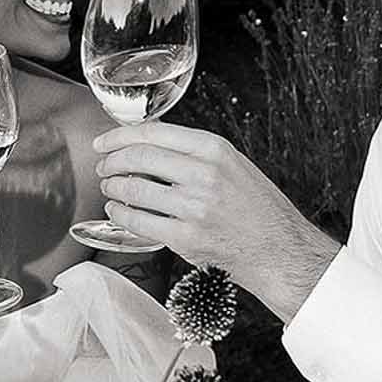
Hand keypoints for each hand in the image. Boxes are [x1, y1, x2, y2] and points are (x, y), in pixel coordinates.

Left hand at [93, 123, 339, 320]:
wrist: (279, 248)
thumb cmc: (257, 209)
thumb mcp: (233, 165)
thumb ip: (195, 153)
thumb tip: (150, 144)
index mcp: (214, 149)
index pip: (153, 133)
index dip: (120, 136)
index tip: (104, 141)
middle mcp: (203, 174)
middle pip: (138, 158)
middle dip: (111, 161)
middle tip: (103, 167)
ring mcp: (194, 207)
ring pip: (134, 189)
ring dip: (113, 188)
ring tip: (110, 189)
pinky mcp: (186, 238)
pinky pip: (139, 222)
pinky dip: (121, 215)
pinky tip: (118, 212)